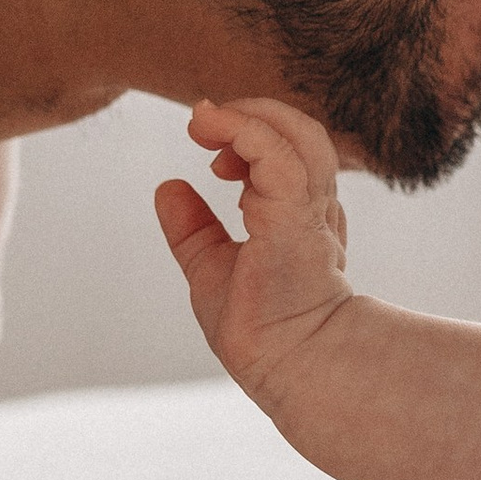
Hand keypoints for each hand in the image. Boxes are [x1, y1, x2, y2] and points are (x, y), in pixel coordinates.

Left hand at [158, 100, 352, 393]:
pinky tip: (210, 129)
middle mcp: (313, 205)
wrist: (290, 364)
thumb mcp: (213, 267)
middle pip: (300, 132)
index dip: (251, 137)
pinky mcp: (295, 212)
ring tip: (203, 120)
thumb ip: (194, 228)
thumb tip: (167, 186)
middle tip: (202, 121)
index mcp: (302, 216)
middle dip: (251, 115)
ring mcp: (308, 207)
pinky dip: (243, 129)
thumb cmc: (263, 330)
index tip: (210, 149)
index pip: (289, 154)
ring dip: (247, 115)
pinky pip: (276, 151)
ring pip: (298, 131)